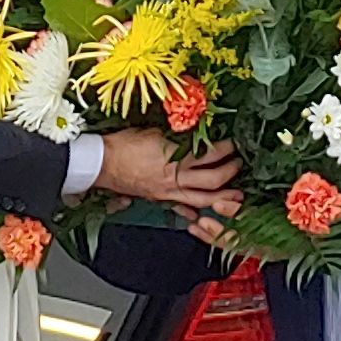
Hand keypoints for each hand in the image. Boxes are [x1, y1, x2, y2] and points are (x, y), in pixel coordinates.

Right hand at [94, 127, 241, 217]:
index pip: (210, 154)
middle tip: (238, 163)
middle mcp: (175, 177)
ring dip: (223, 195)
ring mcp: (169, 191)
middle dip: (231, 171)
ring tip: (235, 190)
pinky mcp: (162, 199)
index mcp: (174, 156)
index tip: (233, 143)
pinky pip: (186, 206)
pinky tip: (209, 208)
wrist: (102, 163)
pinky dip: (199, 209)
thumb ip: (177, 135)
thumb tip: (195, 132)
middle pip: (213, 179)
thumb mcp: (154, 132)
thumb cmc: (124, 143)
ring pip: (204, 199)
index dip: (226, 148)